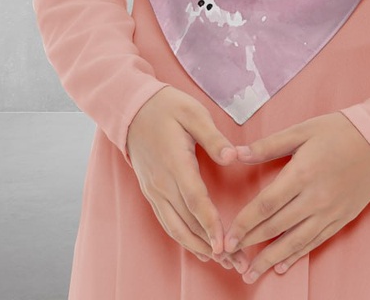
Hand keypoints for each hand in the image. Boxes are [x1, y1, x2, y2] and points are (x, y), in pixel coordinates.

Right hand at [125, 85, 248, 272]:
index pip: (195, 200)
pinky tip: (199, 248)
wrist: (132, 109)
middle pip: (187, 222)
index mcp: (175, 163)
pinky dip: (183, 239)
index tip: (225, 245)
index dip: (210, 225)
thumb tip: (233, 156)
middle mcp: (162, 183)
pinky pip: (167, 222)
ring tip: (223, 262)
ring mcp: (154, 190)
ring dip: (198, 248)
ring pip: (175, 228)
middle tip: (237, 262)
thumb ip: (213, 137)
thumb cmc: (167, 107)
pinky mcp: (152, 192)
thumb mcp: (193, 112)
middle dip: (212, 246)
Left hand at [224, 112, 369, 283]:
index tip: (227, 236)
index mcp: (302, 174)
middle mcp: (315, 198)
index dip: (244, 223)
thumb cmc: (339, 131)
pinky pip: (315, 242)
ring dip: (270, 259)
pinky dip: (297, 256)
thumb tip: (235, 153)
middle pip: (276, 227)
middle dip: (250, 244)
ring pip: (295, 242)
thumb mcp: (302, 130)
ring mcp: (329, 212)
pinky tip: (282, 265)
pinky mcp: (341, 219)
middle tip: (229, 256)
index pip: (265, 206)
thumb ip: (268, 145)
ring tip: (251, 273)